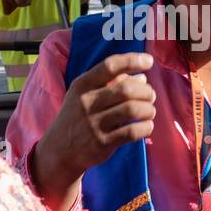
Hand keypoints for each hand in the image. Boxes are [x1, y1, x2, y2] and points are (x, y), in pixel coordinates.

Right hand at [35, 52, 156, 182]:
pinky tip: (146, 126)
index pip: (110, 66)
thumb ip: (111, 83)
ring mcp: (94, 124)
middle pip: (126, 89)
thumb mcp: (84, 95)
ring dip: (148, 109)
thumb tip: (143, 78)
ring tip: (149, 111)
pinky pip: (132, 132)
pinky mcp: (102, 143)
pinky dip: (146, 127)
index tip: (149, 61)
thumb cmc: (77, 117)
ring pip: (132, 110)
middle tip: (150, 96)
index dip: (132, 60)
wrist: (59, 150)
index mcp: (82, 85)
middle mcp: (87, 102)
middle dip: (146, 91)